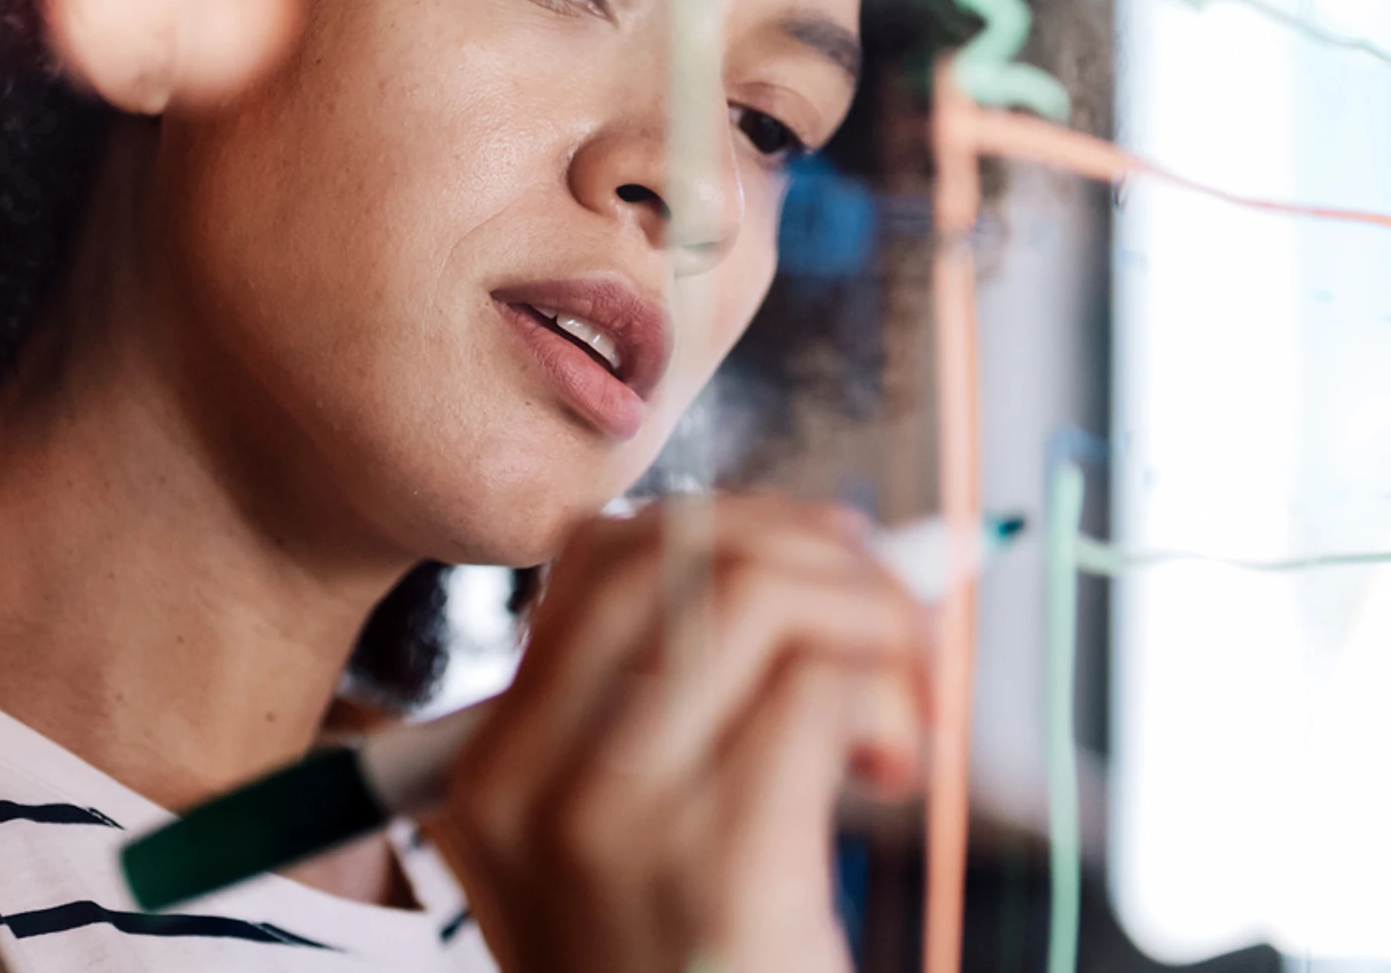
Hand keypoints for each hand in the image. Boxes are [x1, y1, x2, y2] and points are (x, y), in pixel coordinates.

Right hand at [433, 497, 928, 972]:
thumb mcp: (623, 851)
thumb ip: (672, 710)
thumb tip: (810, 556)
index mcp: (490, 771)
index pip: (600, 558)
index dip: (737, 531)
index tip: (824, 571)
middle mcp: (530, 784)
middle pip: (679, 550)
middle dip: (817, 553)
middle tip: (889, 621)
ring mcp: (618, 820)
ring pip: (761, 595)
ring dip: (870, 624)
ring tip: (900, 712)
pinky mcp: (723, 858)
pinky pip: (823, 687)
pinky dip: (893, 704)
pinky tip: (894, 772)